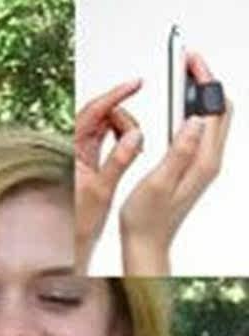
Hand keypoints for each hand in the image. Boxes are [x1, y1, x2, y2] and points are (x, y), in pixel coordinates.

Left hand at [75, 79, 143, 269]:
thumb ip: (119, 161)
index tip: (134, 84)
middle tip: (135, 131)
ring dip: (121, 128)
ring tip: (133, 144)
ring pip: (101, 127)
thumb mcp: (101, 191)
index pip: (91, 113)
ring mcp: (77, 155)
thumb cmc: (76, 224)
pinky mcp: (84, 162)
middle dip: (121, 115)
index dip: (113, 95)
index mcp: (69, 153)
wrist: (67, 244)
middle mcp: (70, 150)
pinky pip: (102, 140)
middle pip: (97, 115)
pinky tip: (128, 146)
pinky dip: (118, 138)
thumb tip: (134, 136)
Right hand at [120, 53, 231, 274]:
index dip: (203, 80)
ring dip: (199, 96)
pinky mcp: (192, 169)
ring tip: (181, 79)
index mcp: (202, 161)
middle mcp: (207, 161)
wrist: (147, 246)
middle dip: (205, 82)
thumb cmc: (146, 221)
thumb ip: (179, 151)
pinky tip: (176, 111)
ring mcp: (202, 166)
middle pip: (218, 110)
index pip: (212, 109)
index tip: (189, 61)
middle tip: (186, 63)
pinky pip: (199, 132)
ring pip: (210, 120)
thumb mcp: (158, 184)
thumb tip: (194, 120)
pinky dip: (191, 113)